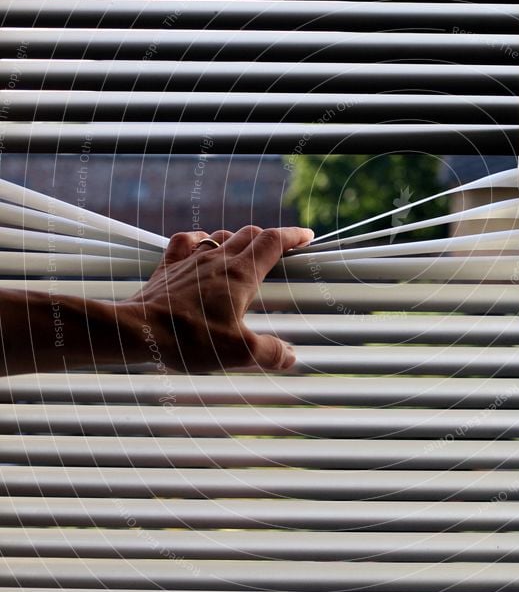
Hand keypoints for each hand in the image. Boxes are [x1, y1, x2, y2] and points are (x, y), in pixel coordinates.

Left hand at [117, 225, 313, 372]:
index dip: (294, 235)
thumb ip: (271, 353)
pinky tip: (202, 244)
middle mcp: (218, 259)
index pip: (274, 242)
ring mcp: (191, 261)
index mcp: (241, 274)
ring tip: (247, 249)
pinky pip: (187, 242)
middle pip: (251, 234)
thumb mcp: (239, 353)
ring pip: (222, 236)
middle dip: (271, 237)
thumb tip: (291, 357)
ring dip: (239, 238)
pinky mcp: (168, 268)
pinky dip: (201, 239)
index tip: (307, 236)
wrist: (137, 330)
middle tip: (282, 247)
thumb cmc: (190, 339)